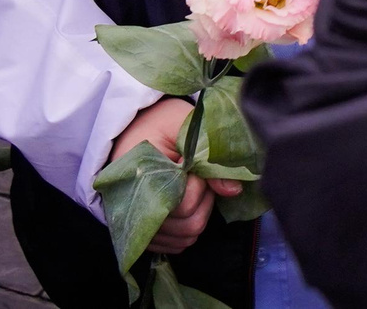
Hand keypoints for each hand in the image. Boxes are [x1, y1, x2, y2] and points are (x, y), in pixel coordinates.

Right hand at [108, 97, 241, 254]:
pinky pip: (174, 245)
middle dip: (204, 200)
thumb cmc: (160, 122)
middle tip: (198, 177)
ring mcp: (135, 224)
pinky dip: (187, 228)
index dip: (200, 185)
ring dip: (198, 214)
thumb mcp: (185, 126)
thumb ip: (209, 155)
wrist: (133, 128)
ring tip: (191, 187)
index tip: (196, 166)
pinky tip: (186, 204)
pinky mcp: (141, 232)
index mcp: (139, 178)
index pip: (184, 203)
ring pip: (184, 238)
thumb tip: (234, 189)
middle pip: (187, 225)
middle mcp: (132, 208)